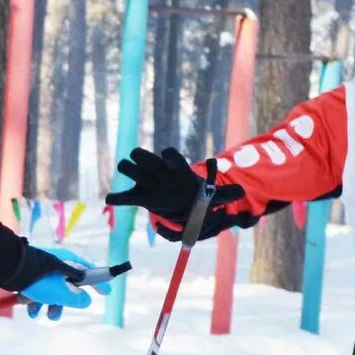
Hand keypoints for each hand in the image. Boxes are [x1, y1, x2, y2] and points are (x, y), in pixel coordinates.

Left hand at [15, 247, 105, 319]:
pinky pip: (37, 288)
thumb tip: (86, 301)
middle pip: (68, 286)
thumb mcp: (62, 292)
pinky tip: (26, 302)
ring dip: (44, 304)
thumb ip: (77, 299)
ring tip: (35, 312)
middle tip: (54, 314)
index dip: (99, 283)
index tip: (106, 293)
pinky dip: (33, 298)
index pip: (90, 272)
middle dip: (61, 304)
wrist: (9, 268)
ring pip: (51, 290)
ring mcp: (44, 268)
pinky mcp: (30, 273)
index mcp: (70, 263)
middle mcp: (58, 264)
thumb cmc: (39, 279)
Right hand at [106, 147, 248, 241]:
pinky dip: (116, 198)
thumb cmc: (194, 195)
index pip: (170, 154)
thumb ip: (225, 194)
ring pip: (126, 167)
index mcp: (175, 169)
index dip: (169, 155)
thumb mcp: (210, 196)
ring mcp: (145, 182)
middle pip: (142, 155)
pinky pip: (123, 196)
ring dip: (128, 172)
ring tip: (138, 186)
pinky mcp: (138, 196)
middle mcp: (157, 170)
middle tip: (148, 171)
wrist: (179, 200)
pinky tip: (112, 199)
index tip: (168, 156)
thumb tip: (242, 193)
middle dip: (142, 160)